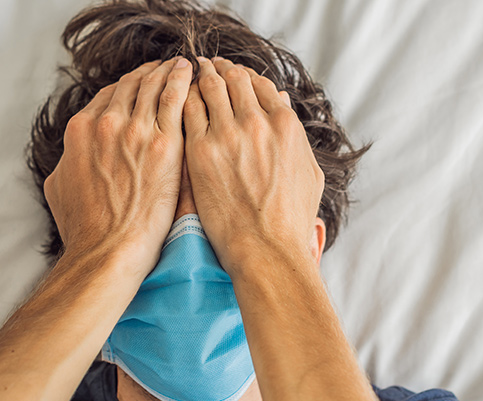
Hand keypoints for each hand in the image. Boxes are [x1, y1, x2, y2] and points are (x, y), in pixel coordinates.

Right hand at [44, 57, 193, 278]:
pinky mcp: (163, 143)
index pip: (107, 96)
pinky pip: (175, 98)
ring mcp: (135, 130)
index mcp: (80, 131)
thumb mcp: (59, 188)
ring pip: (154, 86)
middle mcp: (105, 123)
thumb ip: (68, 162)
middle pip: (131, 86)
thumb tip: (71, 158)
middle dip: (149, 74)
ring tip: (181, 66)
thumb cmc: (86, 230)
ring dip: (168, 72)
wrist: (109, 250)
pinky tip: (191, 73)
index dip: (126, 87)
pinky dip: (182, 81)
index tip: (139, 84)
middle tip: (164, 68)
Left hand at [182, 56, 324, 275]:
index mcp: (286, 125)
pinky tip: (173, 102)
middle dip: (217, 70)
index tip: (232, 76)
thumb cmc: (290, 221)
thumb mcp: (308, 173)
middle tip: (205, 68)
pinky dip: (180, 100)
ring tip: (186, 77)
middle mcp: (257, 123)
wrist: (265, 250)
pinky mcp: (200, 152)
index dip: (243, 76)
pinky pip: (185, 111)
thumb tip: (281, 104)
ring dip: (196, 78)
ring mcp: (227, 135)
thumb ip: (295, 136)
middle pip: (232, 79)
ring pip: (207, 88)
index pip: (260, 84)